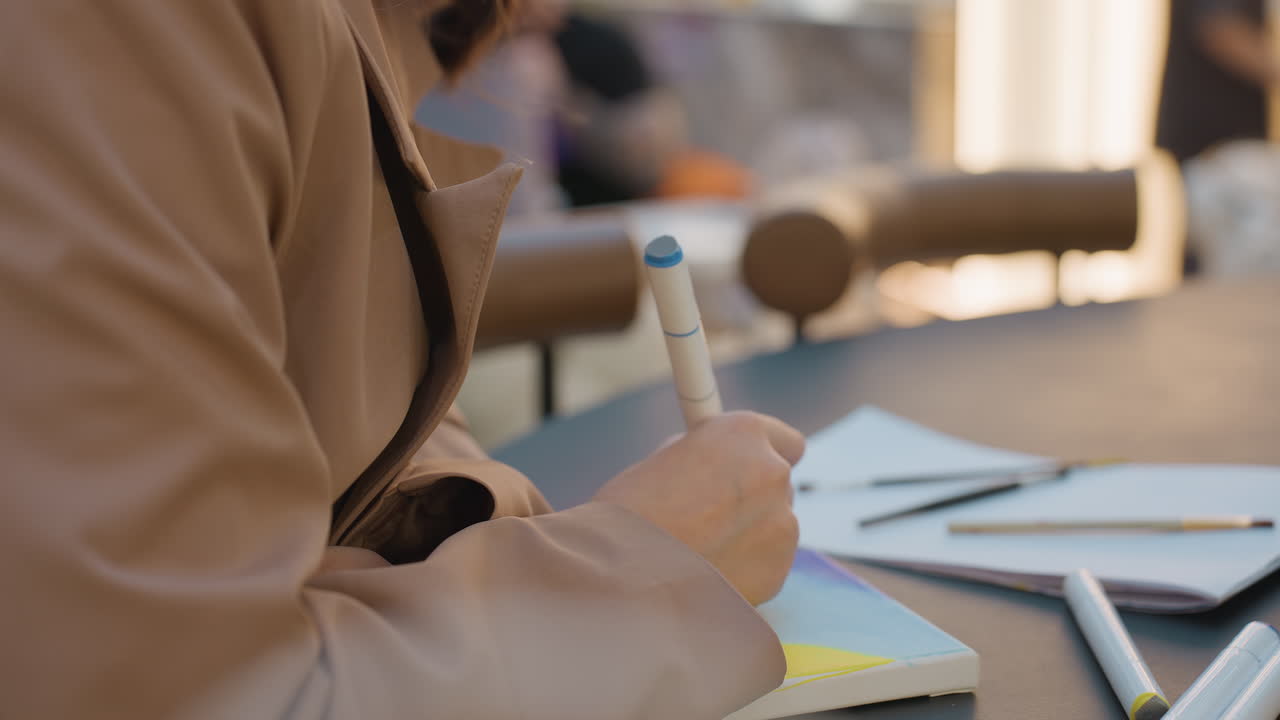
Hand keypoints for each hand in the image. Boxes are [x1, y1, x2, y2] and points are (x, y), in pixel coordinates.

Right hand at [593, 412, 804, 604]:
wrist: (623, 574)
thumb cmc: (628, 513)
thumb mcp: (665, 461)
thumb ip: (704, 458)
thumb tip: (715, 467)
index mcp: (743, 432)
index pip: (785, 440)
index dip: (763, 456)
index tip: (747, 469)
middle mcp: (773, 471)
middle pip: (778, 484)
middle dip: (753, 498)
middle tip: (713, 514)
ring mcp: (782, 522)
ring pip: (774, 526)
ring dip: (749, 534)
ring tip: (698, 550)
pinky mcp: (778, 569)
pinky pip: (768, 563)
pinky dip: (746, 568)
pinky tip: (707, 574)